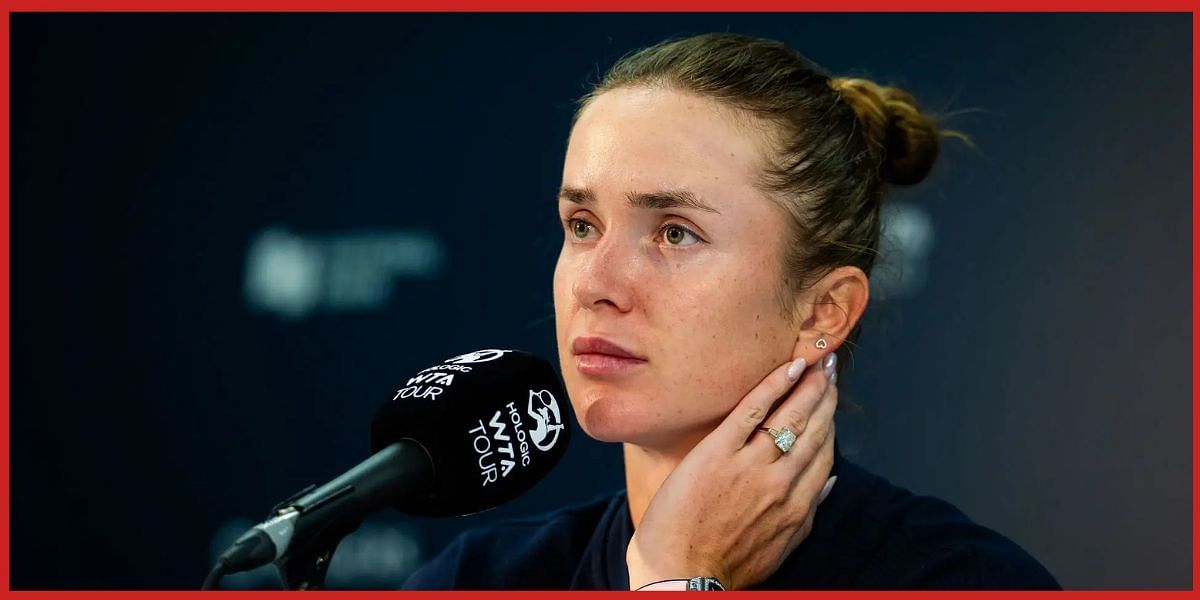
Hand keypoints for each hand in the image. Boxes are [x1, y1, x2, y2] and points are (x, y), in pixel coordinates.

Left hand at [626, 354, 838, 590]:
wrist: (681, 575)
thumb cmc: (723, 565)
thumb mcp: (778, 548)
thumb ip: (806, 514)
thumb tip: (827, 485)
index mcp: (797, 506)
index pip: (824, 453)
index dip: (830, 422)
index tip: (831, 400)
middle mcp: (781, 482)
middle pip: (813, 428)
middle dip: (824, 395)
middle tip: (829, 368)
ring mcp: (751, 465)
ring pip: (790, 415)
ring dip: (807, 384)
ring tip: (815, 362)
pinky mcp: (719, 452)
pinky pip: (753, 410)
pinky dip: (774, 385)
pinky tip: (788, 367)